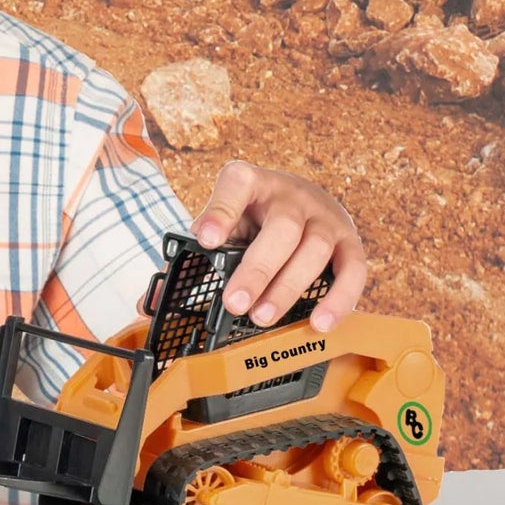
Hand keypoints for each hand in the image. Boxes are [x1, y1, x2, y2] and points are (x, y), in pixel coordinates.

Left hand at [191, 160, 365, 332]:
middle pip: (281, 228)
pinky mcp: (350, 241)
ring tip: (262, 317)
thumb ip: (197, 249)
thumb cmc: (254, 215)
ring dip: (287, 288)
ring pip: (314, 250)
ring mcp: (325, 216)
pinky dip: (338, 299)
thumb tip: (152, 294)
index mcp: (252, 181)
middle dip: (257, 270)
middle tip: (234, 303)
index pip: (237, 184)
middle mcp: (292, 194)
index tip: (205, 239)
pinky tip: (318, 322)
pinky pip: (352, 270)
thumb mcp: (225, 220)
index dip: (221, 211)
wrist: (302, 199)